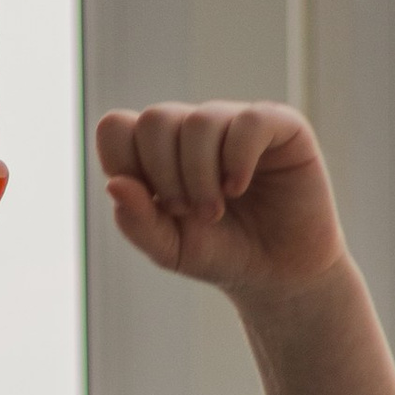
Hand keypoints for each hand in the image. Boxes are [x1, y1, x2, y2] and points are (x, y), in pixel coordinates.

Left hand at [96, 101, 347, 306]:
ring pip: (199, 122)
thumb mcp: (170, 250)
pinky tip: (239, 189)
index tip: (152, 203)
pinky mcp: (279, 124)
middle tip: (187, 212)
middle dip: (164, 175)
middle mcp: (194, 129)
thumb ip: (137, 222)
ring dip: (200, 176)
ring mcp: (235, 122)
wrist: (279, 275)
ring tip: (216, 211)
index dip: (124, 164)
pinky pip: (248, 123)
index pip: (116, 127)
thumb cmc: (222, 254)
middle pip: (154, 120)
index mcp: (159, 150)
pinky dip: (237, 160)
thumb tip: (115, 185)